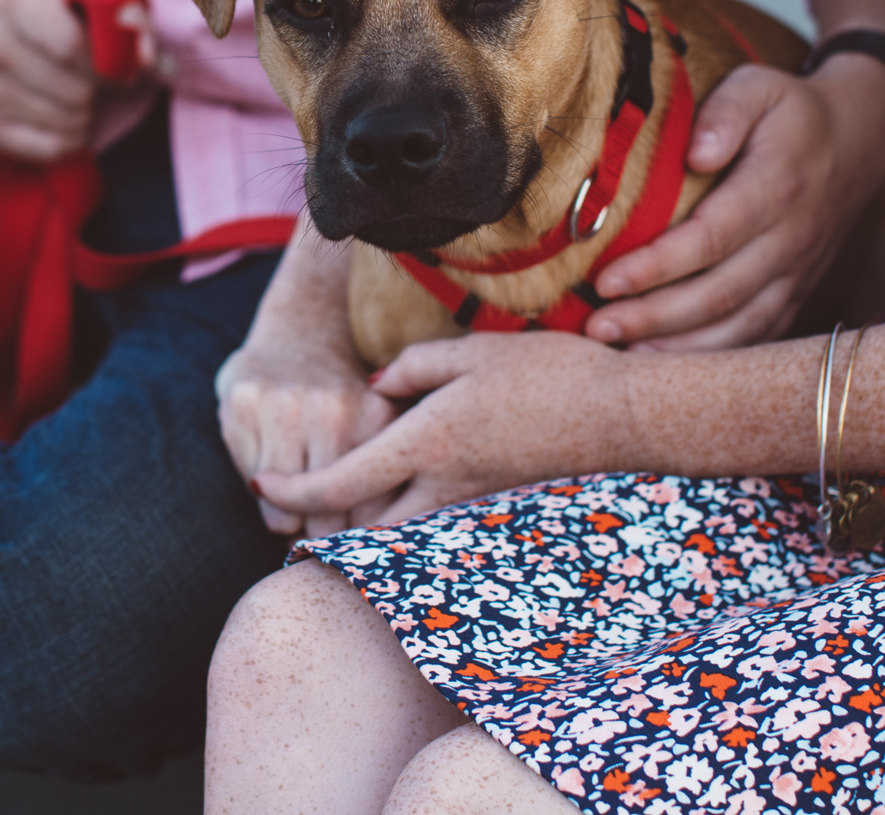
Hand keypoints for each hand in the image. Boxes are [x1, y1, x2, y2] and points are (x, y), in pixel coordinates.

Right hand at [0, 0, 158, 161]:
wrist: (8, 28)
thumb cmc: (62, 14)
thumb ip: (130, 18)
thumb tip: (144, 60)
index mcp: (15, 5)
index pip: (71, 46)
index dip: (106, 62)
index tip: (113, 62)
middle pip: (75, 91)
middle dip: (95, 88)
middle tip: (89, 77)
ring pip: (67, 122)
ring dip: (85, 114)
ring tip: (73, 93)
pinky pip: (51, 148)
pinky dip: (71, 139)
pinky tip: (63, 118)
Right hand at [217, 223, 392, 536]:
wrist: (301, 330)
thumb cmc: (345, 397)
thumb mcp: (381, 424)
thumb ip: (383, 474)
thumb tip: (373, 548)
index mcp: (376, 419)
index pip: (369, 515)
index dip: (361, 537)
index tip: (356, 537)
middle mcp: (332, 413)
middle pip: (327, 521)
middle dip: (325, 533)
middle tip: (325, 523)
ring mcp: (284, 409)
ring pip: (284, 511)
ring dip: (290, 517)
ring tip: (298, 499)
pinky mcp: (243, 407)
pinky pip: (253, 484)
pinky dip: (263, 491)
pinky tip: (273, 469)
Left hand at [253, 333, 629, 527]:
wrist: (624, 416)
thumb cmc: (551, 374)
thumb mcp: (472, 352)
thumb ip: (414, 368)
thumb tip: (377, 387)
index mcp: (425, 442)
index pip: (338, 484)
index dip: (291, 493)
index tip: (260, 491)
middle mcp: (443, 484)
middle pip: (362, 526)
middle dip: (325, 526)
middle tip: (293, 513)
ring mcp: (472, 502)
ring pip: (400, 532)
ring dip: (366, 525)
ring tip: (341, 506)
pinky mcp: (496, 506)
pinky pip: (436, 523)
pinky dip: (407, 518)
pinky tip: (402, 496)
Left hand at [583, 54, 884, 349]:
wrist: (862, 138)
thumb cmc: (793, 112)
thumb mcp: (761, 85)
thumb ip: (727, 111)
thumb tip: (696, 154)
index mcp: (776, 189)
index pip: (711, 238)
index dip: (657, 265)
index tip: (606, 281)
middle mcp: (790, 240)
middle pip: (719, 293)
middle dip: (654, 316)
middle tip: (597, 327)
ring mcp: (798, 272)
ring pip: (739, 325)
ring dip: (680, 347)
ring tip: (622, 355)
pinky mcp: (799, 292)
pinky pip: (758, 336)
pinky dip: (714, 357)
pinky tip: (667, 363)